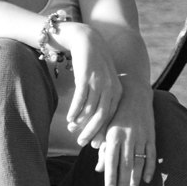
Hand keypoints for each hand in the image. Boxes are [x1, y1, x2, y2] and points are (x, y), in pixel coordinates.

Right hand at [56, 23, 121, 148]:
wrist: (86, 40)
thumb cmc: (92, 64)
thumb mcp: (101, 82)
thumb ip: (100, 99)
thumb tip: (92, 120)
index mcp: (117, 92)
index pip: (111, 118)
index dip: (102, 132)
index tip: (95, 145)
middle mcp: (111, 88)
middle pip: (102, 117)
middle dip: (92, 132)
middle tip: (83, 143)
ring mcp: (99, 82)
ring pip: (90, 110)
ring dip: (80, 122)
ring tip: (72, 129)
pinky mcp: (86, 77)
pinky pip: (81, 99)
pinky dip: (75, 111)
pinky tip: (69, 118)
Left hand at [92, 82, 156, 185]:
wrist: (134, 95)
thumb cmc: (115, 114)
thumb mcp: (106, 129)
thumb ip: (103, 149)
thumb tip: (99, 169)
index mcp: (113, 135)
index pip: (111, 160)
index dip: (110, 176)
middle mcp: (127, 137)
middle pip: (125, 164)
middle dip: (123, 182)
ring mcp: (141, 136)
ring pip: (139, 161)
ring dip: (136, 178)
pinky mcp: (151, 135)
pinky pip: (151, 154)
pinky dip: (150, 167)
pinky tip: (147, 179)